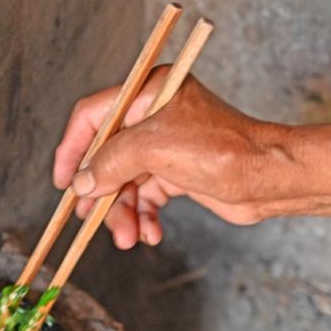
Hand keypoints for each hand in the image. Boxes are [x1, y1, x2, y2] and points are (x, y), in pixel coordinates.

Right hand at [52, 67, 330, 248]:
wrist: (266, 177)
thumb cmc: (219, 149)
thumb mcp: (152, 149)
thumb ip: (109, 162)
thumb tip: (80, 183)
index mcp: (147, 92)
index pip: (93, 116)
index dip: (73, 148)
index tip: (63, 182)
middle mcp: (154, 115)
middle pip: (108, 155)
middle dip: (102, 193)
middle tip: (89, 220)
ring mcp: (166, 146)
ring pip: (126, 182)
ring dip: (123, 213)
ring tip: (128, 238)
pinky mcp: (178, 173)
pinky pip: (147, 197)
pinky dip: (144, 217)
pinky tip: (150, 235)